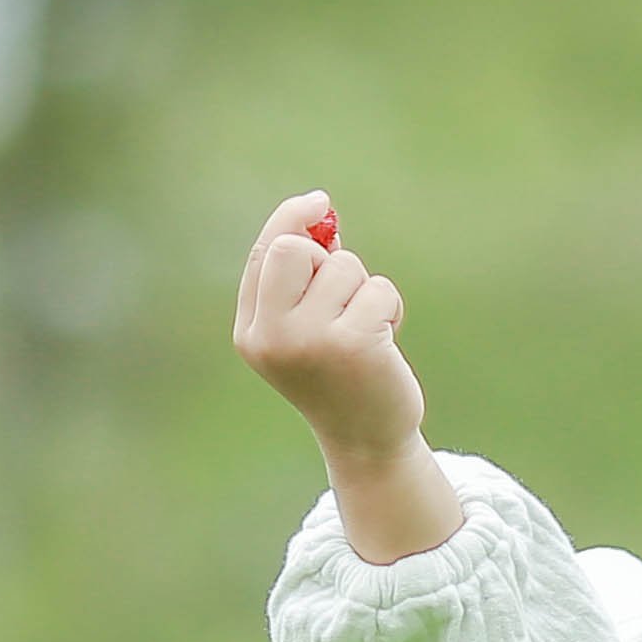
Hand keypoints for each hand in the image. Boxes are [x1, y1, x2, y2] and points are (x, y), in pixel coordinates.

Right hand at [232, 190, 459, 562]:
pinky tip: (384, 341)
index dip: (291, 220)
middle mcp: (271, 337)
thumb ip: (303, 277)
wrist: (366, 440)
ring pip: (344, 268)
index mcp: (251, 332)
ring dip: (365, 290)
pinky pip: (378, 290)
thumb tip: (322, 214)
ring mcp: (309, 341)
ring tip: (365, 328)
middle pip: (294, 248)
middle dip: (327, 259)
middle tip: (342, 295)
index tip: (319, 201)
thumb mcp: (306, 328)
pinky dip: (389, 308)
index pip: (265, 254)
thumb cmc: (339, 375)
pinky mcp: (352, 345)